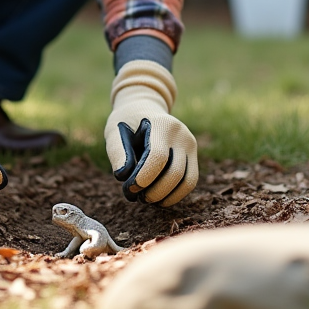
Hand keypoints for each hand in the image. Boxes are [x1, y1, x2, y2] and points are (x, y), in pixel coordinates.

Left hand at [104, 60, 197, 206]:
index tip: (129, 189)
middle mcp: (181, 134)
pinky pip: (190, 182)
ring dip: (165, 197)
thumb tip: (123, 176)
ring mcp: (190, 145)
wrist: (143, 109)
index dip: (144, 178)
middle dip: (154, 192)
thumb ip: (117, 153)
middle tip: (135, 196)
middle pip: (175, 173)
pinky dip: (175, 195)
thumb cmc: (126, 123)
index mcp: (162, 124)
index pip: (158, 157)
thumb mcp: (114, 132)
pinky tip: (158, 199)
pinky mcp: (193, 155)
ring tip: (146, 199)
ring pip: (186, 181)